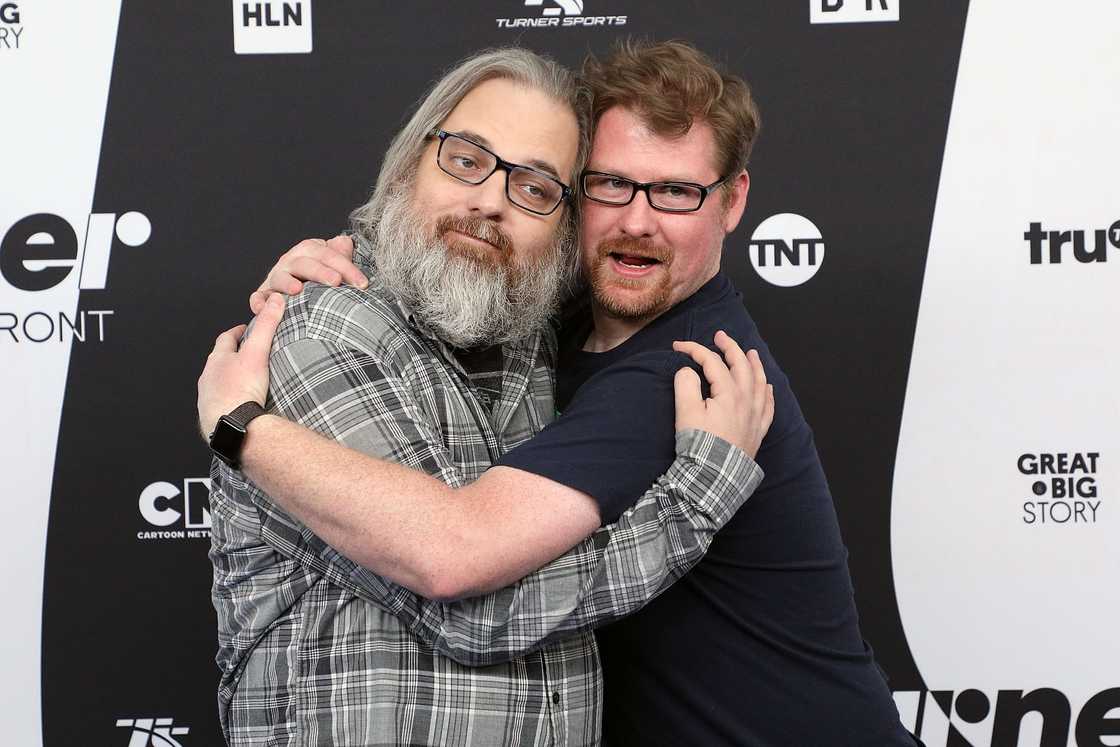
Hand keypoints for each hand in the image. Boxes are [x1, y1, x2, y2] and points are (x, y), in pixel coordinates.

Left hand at [197, 294, 284, 439]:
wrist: (231, 425)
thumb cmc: (241, 389)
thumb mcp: (258, 352)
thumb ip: (267, 326)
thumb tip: (275, 300)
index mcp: (217, 359)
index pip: (226, 339)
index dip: (237, 332)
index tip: (246, 330)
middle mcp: (208, 376)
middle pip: (220, 360)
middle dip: (233, 355)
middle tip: (247, 353)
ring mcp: (208, 396)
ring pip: (218, 381)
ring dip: (229, 378)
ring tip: (244, 379)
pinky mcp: (211, 415)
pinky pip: (220, 401)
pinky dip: (229, 398)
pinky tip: (239, 403)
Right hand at [248, 234, 365, 313]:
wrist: (300, 290)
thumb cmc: (322, 278)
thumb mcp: (333, 264)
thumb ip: (340, 255)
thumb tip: (346, 242)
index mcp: (310, 251)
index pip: (328, 254)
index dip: (346, 267)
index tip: (362, 283)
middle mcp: (291, 261)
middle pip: (305, 263)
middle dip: (321, 271)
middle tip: (336, 281)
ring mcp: (276, 277)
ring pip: (280, 277)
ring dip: (287, 282)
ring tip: (298, 289)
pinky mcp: (264, 294)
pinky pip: (258, 297)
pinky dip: (259, 302)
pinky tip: (263, 308)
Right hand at [672, 330, 774, 458]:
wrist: (715, 476)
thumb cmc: (700, 444)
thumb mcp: (686, 412)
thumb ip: (686, 385)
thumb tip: (689, 371)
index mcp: (729, 393)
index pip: (712, 363)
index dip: (695, 350)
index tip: (679, 346)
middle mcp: (747, 400)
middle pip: (742, 366)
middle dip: (731, 348)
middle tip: (720, 336)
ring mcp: (756, 416)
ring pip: (760, 383)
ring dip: (755, 365)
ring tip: (752, 353)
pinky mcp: (759, 431)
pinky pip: (769, 406)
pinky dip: (768, 392)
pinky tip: (767, 387)